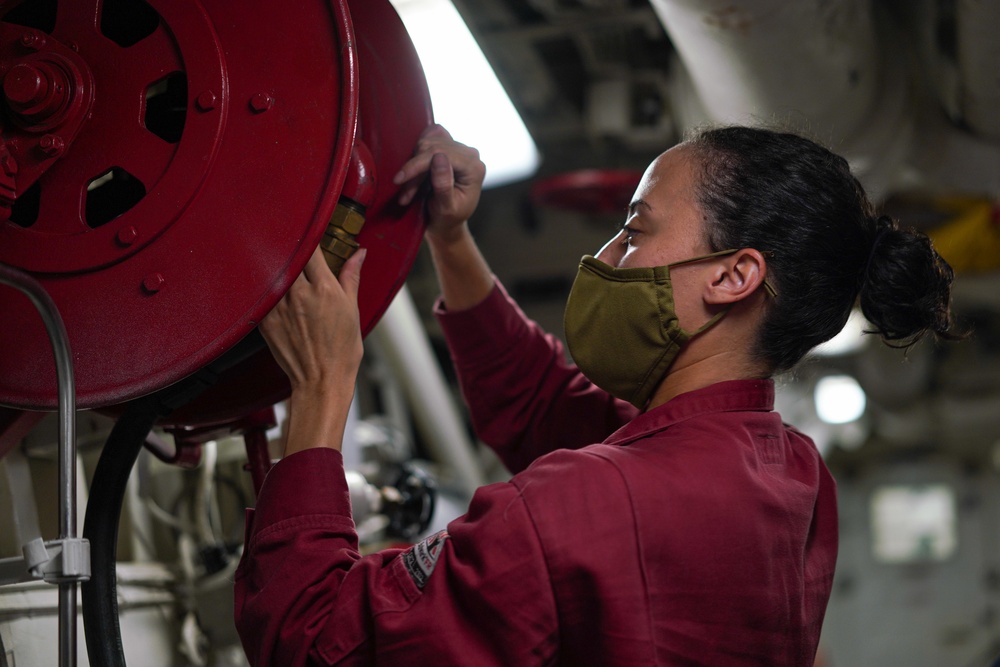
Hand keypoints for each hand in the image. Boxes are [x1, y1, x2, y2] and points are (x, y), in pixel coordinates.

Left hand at [260, 247, 365, 395]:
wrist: (322, 381)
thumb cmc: (342, 350)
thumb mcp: (353, 310)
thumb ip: (351, 277)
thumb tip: (359, 254)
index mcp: (325, 289)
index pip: (311, 249)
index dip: (310, 236)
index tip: (311, 232)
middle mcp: (300, 295)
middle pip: (289, 258)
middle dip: (291, 250)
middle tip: (291, 243)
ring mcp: (280, 308)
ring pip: (273, 273)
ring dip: (277, 267)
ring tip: (280, 264)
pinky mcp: (266, 321)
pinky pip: (263, 295)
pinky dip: (267, 288)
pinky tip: (272, 288)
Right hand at [394, 125, 485, 243]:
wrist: (447, 222)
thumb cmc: (448, 219)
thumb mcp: (446, 208)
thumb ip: (444, 185)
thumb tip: (439, 157)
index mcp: (474, 168)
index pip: (442, 154)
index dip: (417, 165)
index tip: (399, 179)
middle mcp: (469, 154)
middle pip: (432, 147)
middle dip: (414, 171)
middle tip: (405, 196)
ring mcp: (459, 148)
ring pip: (426, 143)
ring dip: (413, 167)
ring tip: (409, 193)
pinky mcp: (448, 145)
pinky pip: (427, 137)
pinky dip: (416, 154)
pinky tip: (414, 171)